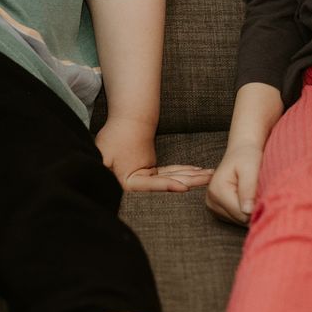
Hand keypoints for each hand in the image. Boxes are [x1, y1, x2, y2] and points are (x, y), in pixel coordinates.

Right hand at [95, 116, 212, 192]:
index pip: (150, 186)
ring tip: (209, 175)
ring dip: (191, 175)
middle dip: (189, 181)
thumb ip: (103, 171)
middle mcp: (138, 185)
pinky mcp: (152, 172)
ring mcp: (147, 178)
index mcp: (126, 184)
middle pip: (167, 183)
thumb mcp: (102, 156)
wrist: (118, 124)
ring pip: (173, 177)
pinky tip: (198, 171)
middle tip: (208, 179)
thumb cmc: (111, 138)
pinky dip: (185, 170)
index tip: (183, 187)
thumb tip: (103, 180)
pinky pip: (172, 172)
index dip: (167, 186)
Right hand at [205, 139, 263, 224]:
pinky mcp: (217, 208)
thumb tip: (247, 211)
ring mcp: (212, 205)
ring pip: (238, 220)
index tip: (265, 198)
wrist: (241, 150)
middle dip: (252, 210)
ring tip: (253, 194)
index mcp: (217, 191)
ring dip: (249, 210)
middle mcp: (211, 200)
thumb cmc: (247, 156)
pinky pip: (235, 218)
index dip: (257, 209)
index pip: (241, 214)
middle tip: (260, 193)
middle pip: (239, 219)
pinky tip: (247, 198)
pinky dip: (244, 211)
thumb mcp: (250, 169)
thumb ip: (248, 190)